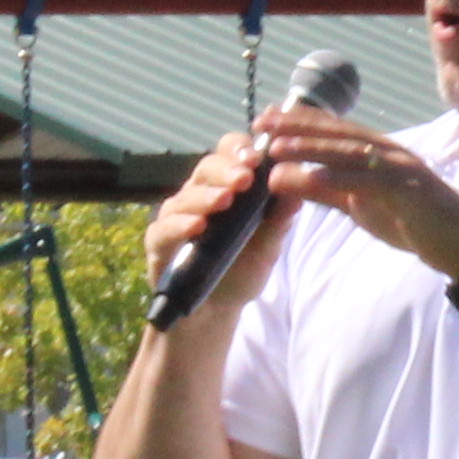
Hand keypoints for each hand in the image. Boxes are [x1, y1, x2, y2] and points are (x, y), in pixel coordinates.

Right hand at [139, 129, 294, 325]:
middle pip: (207, 167)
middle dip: (226, 170)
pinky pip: (165, 228)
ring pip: (186, 196)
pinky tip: (196, 227)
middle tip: (244, 179)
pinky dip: (180, 225)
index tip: (256, 157)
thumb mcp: (269, 246)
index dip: (240, 149)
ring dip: (205, 196)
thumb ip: (280, 220)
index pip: (230, 152)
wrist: (217, 309)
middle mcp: (199, 193)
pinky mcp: (159, 242)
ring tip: (223, 201)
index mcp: (227, 185)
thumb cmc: (243, 268)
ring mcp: (176, 216)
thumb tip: (299, 192)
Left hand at [238, 106, 458, 288]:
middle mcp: (388, 152)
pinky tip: (314, 174)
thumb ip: (323, 190)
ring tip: (277, 147)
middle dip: (297, 126)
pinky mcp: (409, 191)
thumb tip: (280, 177)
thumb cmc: (412, 223)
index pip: (332, 131)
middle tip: (262, 121)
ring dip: (312, 147)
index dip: (297, 122)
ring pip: (350, 152)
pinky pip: (370, 180)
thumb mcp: (358, 206)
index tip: (264, 118)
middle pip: (337, 134)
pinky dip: (341, 176)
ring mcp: (400, 168)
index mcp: (377, 152)